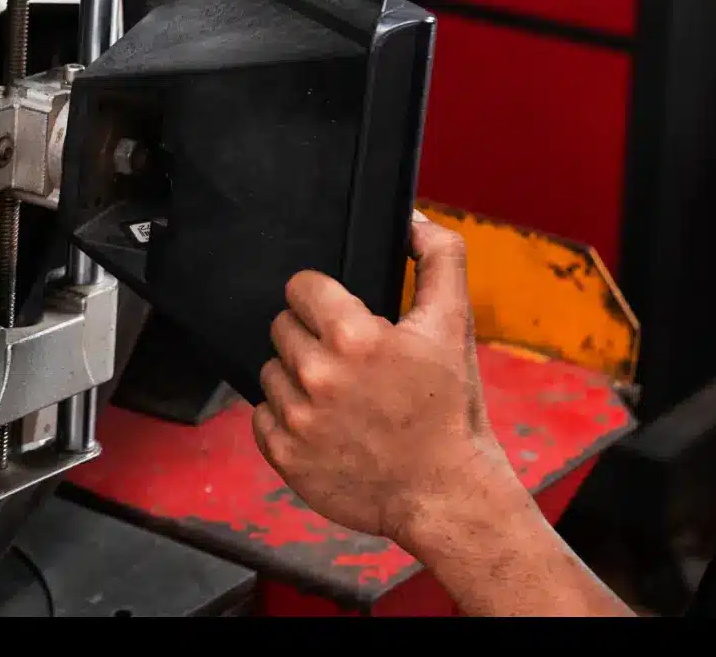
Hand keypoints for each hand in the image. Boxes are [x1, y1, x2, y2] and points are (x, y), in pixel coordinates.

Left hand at [251, 212, 519, 549]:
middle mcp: (318, 376)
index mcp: (353, 338)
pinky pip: (261, 416)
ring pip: (271, 371)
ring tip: (339, 397)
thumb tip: (412, 221)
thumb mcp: (454, 326)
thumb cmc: (449, 411)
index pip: (300, 287)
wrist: (446, 493)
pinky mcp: (284, 456)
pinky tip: (322, 425)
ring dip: (297, 378)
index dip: (322, 298)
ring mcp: (298, 419)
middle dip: (310, 338)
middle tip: (348, 363)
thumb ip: (439, 260)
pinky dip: (285, 419)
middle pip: (282, 327)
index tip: (341, 316)